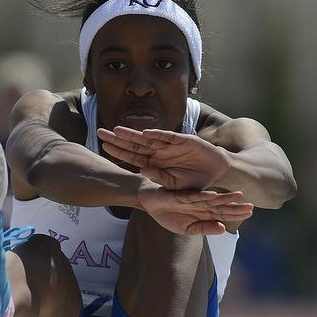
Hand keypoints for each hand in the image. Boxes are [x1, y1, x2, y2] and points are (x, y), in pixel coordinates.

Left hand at [98, 126, 230, 190]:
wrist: (217, 172)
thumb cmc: (195, 181)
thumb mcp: (176, 185)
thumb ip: (160, 178)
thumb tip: (142, 171)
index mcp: (155, 163)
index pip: (133, 156)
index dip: (119, 152)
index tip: (104, 147)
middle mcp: (159, 152)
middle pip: (135, 145)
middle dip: (118, 139)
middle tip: (99, 132)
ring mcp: (170, 145)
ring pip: (148, 138)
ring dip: (133, 134)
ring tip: (117, 130)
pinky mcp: (184, 140)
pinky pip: (169, 137)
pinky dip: (158, 134)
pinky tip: (146, 133)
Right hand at [136, 184, 252, 234]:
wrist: (150, 202)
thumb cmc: (168, 214)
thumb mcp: (186, 228)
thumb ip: (203, 228)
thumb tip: (223, 229)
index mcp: (203, 212)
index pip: (223, 214)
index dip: (236, 214)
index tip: (250, 214)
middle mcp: (201, 204)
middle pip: (221, 207)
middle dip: (235, 207)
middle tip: (251, 207)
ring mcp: (191, 199)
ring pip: (210, 199)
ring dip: (224, 198)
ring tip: (239, 195)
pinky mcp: (180, 196)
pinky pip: (193, 197)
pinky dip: (203, 196)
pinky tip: (213, 195)